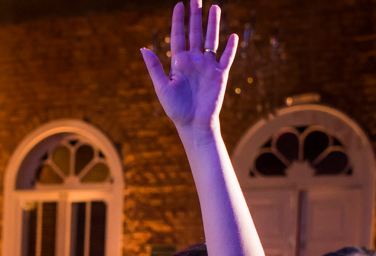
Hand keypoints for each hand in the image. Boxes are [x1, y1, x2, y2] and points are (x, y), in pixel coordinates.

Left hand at [141, 1, 238, 134]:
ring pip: (211, 40)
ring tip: (215, 7)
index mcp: (179, 63)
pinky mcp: (220, 74)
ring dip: (213, 25)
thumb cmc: (175, 109)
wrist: (193, 124)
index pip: (179, 36)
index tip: (179, 5)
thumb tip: (143, 49)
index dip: (178, 21)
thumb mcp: (162, 87)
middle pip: (195, 33)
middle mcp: (194, 61)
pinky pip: (226, 57)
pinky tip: (232, 35)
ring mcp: (207, 66)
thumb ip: (155, 68)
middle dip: (196, 16)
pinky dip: (230, 47)